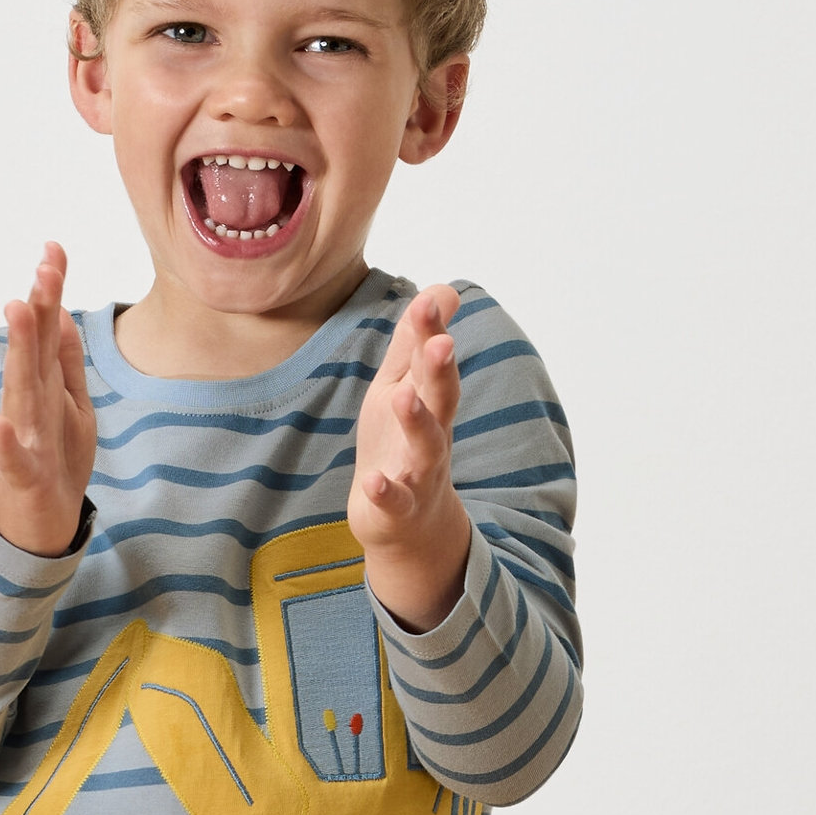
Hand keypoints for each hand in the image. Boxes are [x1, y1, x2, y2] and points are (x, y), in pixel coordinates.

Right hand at [0, 242, 96, 556]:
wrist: (39, 526)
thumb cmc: (55, 460)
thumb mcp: (71, 404)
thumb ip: (66, 360)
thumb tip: (64, 313)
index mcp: (44, 384)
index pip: (49, 330)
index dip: (52, 291)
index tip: (54, 247)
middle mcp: (29, 403)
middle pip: (34, 349)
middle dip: (38, 307)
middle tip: (43, 265)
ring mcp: (23, 437)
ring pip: (21, 389)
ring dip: (19, 350)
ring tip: (16, 308)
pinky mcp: (23, 475)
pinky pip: (12, 457)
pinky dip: (4, 442)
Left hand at [349, 283, 471, 630]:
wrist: (411, 525)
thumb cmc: (401, 445)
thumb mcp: (403, 387)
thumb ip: (416, 343)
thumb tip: (443, 289)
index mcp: (428, 401)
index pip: (432, 360)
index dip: (431, 330)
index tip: (431, 299)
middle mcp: (432, 433)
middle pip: (442, 398)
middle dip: (441, 370)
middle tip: (442, 341)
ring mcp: (417, 473)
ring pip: (426, 447)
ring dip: (416, 422)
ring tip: (401, 397)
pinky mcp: (398, 509)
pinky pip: (394, 500)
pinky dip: (385, 492)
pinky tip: (373, 482)